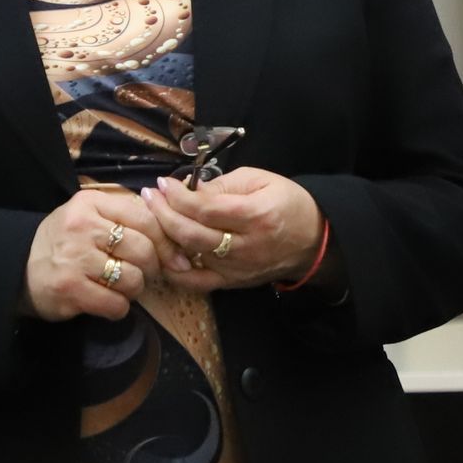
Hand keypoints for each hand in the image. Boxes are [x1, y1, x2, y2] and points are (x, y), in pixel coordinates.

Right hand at [22, 186, 159, 321]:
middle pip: (143, 250)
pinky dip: (118, 309)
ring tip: (119, 288)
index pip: (146, 219)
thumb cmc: (64, 242)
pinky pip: (116, 304)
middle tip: (141, 275)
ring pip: (132, 279)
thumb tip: (177, 244)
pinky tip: (107, 303)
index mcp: (91, 202)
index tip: (171, 259)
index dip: (165, 243)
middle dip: (151, 269)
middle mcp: (82, 226)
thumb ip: (127, 219)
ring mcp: (75, 258)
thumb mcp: (90, 216)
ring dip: (133, 290)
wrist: (18, 268)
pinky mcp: (70, 288)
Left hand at [143, 169, 322, 290]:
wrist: (313, 240)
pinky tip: (162, 252)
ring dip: (164, 237)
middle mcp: (245, 245)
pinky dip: (174, 270)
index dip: (178, 197)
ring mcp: (236, 268)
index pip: (205, 209)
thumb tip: (189, 188)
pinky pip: (195, 283)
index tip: (164, 184)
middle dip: (163, 214)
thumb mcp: (259, 180)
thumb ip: (223, 184)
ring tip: (152, 218)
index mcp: (255, 215)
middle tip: (150, 196)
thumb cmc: (287, 203)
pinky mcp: (231, 283)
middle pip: (192, 234)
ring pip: (189, 258)